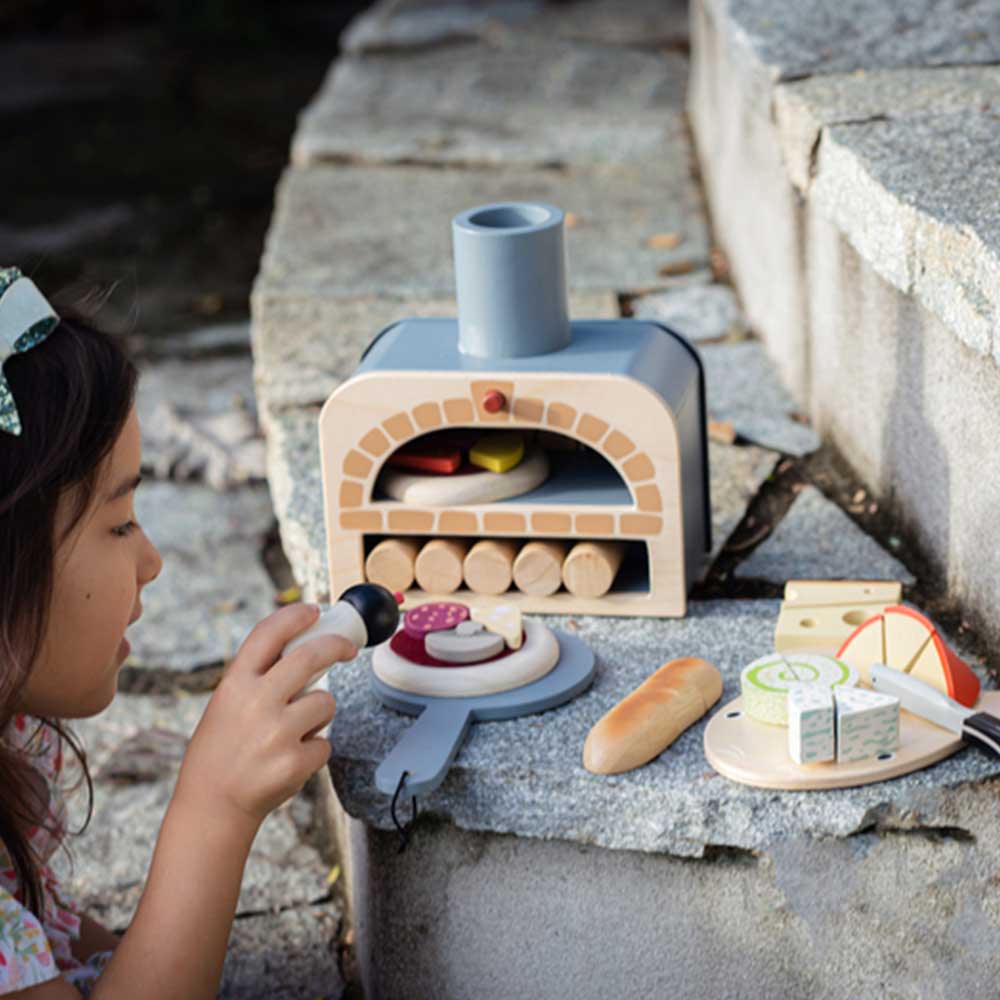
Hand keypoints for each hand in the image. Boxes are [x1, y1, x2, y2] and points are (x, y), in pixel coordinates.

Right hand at [174, 603, 355, 831]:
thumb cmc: (221, 752)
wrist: (212, 808)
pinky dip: (314, 751)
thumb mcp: (226, 705)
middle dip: (337, 645)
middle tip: (348, 647)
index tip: (313, 609)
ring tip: (290, 735)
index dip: (294, 616)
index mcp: (234, 685)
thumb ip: (258, 679)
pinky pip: (325, 743)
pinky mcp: (295, 762)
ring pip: (326, 702)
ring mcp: (277, 733)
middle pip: (311, 655)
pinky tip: (288, 762)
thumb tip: (306, 648)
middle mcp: (256, 703)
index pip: (268, 634)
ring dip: (319, 714)